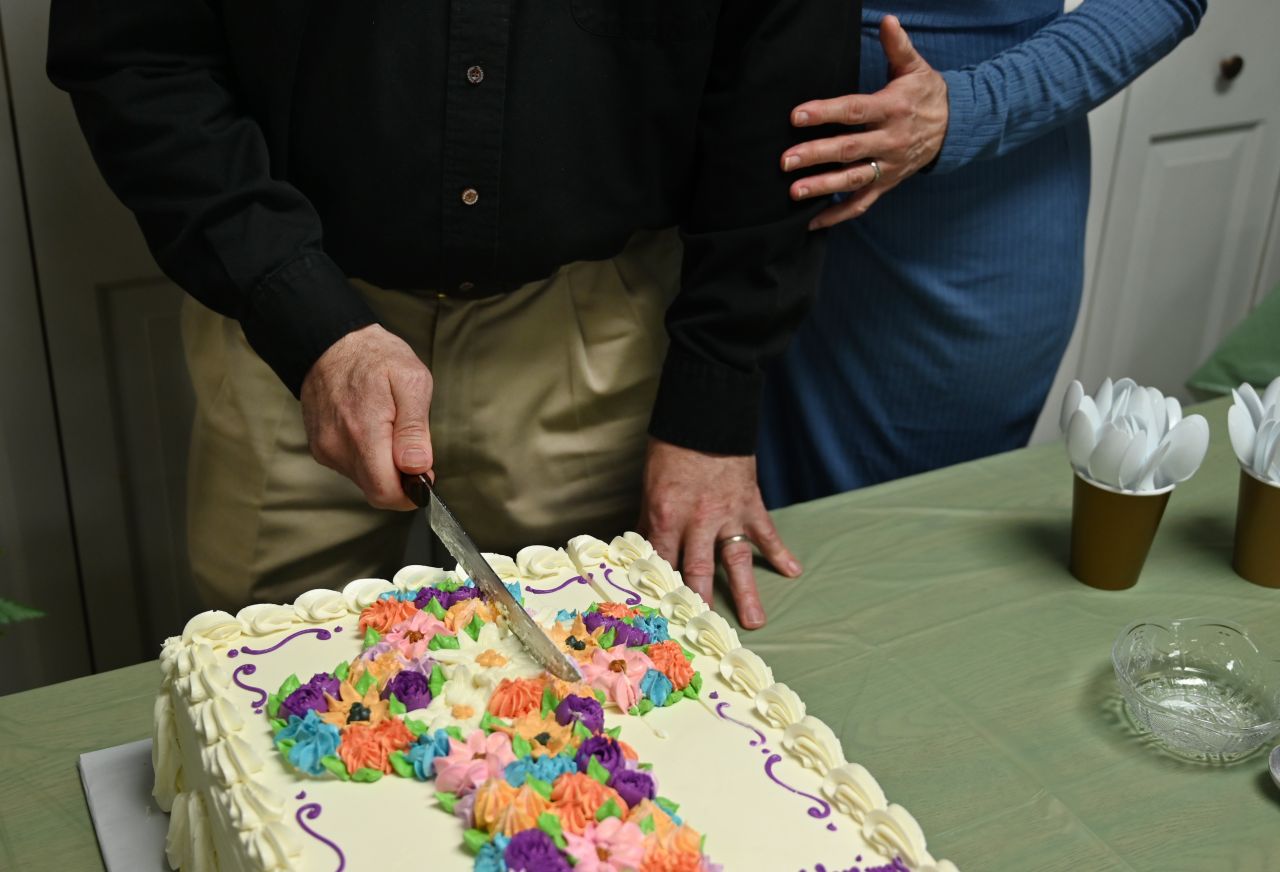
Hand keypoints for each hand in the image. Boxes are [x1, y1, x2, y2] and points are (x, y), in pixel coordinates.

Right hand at [300, 324, 433, 508]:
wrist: (331, 342)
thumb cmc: (376, 357)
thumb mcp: (411, 381)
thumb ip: (415, 429)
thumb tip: (417, 467)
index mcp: (363, 432)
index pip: (385, 492)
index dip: (411, 493)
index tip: (424, 475)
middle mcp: (338, 446)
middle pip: (376, 490)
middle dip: (400, 480)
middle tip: (411, 448)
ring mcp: (325, 448)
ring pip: (364, 480)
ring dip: (383, 466)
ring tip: (389, 429)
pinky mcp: (319, 447)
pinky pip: (350, 467)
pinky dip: (367, 458)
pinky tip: (371, 429)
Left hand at [638, 438, 800, 629]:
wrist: (705, 417)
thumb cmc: (671, 451)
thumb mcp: (650, 488)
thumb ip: (652, 523)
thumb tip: (645, 553)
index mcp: (667, 517)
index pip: (662, 563)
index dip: (661, 591)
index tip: (663, 617)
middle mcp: (698, 521)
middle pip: (699, 570)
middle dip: (701, 603)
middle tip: (705, 632)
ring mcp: (728, 515)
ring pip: (736, 560)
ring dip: (746, 592)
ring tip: (754, 622)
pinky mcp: (751, 504)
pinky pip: (767, 532)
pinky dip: (781, 551)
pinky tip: (793, 571)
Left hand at [784, 15, 947, 228]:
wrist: (957, 126)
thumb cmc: (927, 94)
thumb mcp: (915, 68)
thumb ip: (898, 46)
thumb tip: (888, 20)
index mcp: (893, 109)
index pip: (854, 111)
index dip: (825, 113)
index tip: (797, 116)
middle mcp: (890, 141)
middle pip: (849, 150)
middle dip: (816, 155)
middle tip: (785, 161)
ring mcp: (889, 166)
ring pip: (853, 180)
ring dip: (823, 188)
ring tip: (794, 192)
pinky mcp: (887, 184)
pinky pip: (862, 204)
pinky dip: (838, 215)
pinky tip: (812, 222)